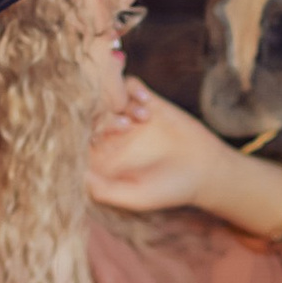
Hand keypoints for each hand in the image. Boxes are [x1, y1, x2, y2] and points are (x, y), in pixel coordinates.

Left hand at [85, 80, 236, 218]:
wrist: (205, 172)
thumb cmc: (169, 190)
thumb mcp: (136, 197)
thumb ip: (104, 190)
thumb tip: (76, 175)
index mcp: (101, 157)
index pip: (75, 138)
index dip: (81, 133)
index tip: (100, 138)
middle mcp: (110, 135)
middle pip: (87, 112)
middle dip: (102, 115)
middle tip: (126, 127)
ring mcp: (128, 117)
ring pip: (106, 96)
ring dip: (120, 103)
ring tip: (143, 118)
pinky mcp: (147, 102)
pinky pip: (130, 85)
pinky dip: (134, 91)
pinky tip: (149, 106)